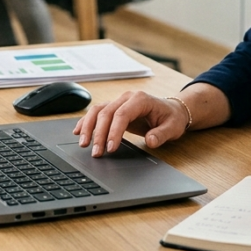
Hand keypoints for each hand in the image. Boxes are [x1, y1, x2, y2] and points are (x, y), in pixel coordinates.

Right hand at [73, 91, 189, 156]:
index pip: (121, 114)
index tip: (111, 148)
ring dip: (88, 127)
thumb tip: (151, 141)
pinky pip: (97, 112)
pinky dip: (86, 122)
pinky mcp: (115, 108)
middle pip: (106, 113)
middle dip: (99, 134)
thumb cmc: (172, 118)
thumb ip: (162, 134)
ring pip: (97, 111)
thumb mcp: (173, 128)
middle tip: (96, 153)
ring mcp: (119, 101)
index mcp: (140, 99)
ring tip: (83, 144)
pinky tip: (78, 131)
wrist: (172, 110)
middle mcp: (127, 98)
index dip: (114, 132)